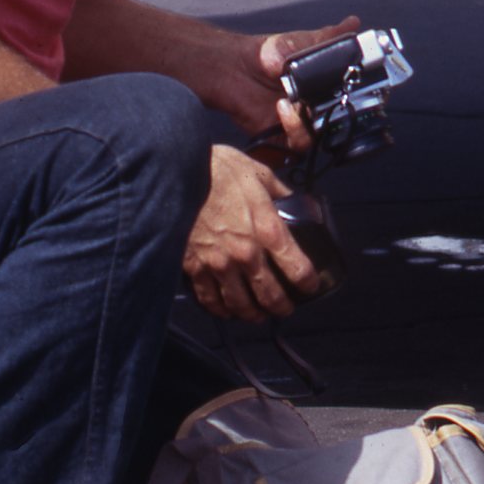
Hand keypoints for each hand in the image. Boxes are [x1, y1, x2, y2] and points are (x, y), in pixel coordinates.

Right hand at [182, 145, 318, 320]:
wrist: (173, 173)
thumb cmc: (216, 168)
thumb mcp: (256, 172)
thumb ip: (277, 190)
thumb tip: (291, 199)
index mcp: (267, 229)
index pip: (298, 269)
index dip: (309, 283)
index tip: (310, 286)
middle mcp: (246, 254)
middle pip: (270, 297)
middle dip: (282, 307)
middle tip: (285, 309)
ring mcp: (219, 264)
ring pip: (240, 305)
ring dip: (252, 314)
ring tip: (258, 315)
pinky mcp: (194, 268)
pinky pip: (210, 299)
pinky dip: (220, 310)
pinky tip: (226, 310)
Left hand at [208, 15, 360, 146]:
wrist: (235, 66)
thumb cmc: (267, 53)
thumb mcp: (303, 42)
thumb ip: (329, 38)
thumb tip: (353, 22)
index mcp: (323, 90)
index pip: (348, 99)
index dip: (355, 97)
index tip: (355, 87)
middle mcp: (314, 110)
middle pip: (338, 122)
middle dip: (336, 113)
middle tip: (328, 98)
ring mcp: (299, 125)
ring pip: (321, 137)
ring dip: (311, 120)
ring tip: (292, 99)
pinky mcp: (281, 139)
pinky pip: (299, 145)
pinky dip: (294, 128)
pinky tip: (283, 107)